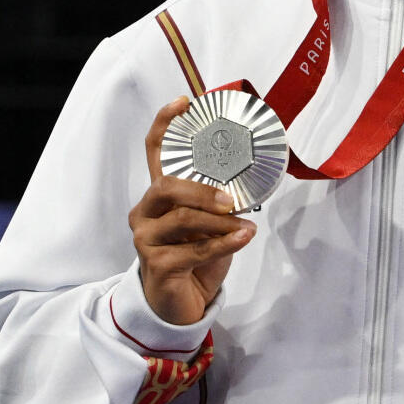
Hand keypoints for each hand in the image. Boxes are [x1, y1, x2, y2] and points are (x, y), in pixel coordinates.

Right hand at [132, 98, 254, 326]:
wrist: (182, 300)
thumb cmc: (198, 255)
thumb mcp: (214, 222)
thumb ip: (223, 201)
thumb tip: (256, 178)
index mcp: (160, 195)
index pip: (155, 153)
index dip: (165, 125)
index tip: (184, 103)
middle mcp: (147, 212)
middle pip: (165, 186)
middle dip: (202, 190)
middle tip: (232, 199)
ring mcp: (146, 239)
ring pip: (180, 219)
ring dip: (219, 222)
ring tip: (245, 225)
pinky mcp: (156, 265)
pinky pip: (191, 251)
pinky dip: (222, 244)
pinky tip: (242, 238)